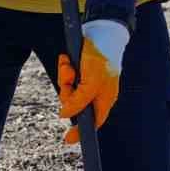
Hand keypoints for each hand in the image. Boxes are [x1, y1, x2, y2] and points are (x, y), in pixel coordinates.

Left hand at [57, 20, 128, 143]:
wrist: (101, 31)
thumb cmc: (102, 58)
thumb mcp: (91, 82)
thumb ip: (79, 101)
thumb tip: (65, 115)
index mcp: (104, 98)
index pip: (94, 121)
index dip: (82, 131)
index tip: (69, 139)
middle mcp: (96, 92)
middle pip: (76, 105)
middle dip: (68, 93)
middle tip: (68, 79)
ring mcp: (88, 82)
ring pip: (69, 90)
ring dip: (65, 78)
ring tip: (69, 65)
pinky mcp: (80, 71)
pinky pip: (67, 76)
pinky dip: (65, 69)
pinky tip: (67, 60)